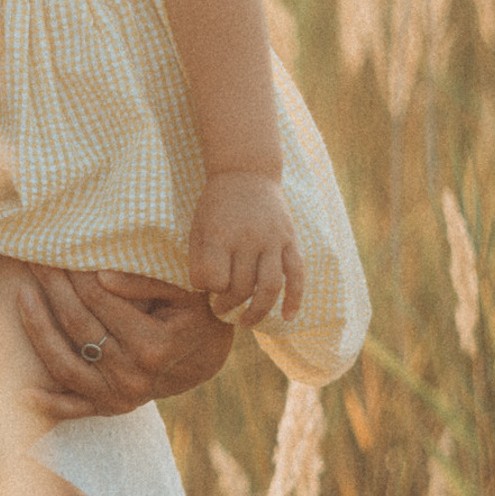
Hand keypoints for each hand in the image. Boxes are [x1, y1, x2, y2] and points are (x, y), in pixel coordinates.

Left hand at [17, 269, 234, 420]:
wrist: (206, 356)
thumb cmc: (195, 313)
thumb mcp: (185, 291)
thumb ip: (147, 281)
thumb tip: (102, 276)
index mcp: (154, 345)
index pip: (100, 301)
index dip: (76, 272)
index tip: (58, 249)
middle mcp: (135, 376)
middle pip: (78, 326)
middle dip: (53, 288)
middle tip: (34, 258)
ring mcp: (120, 396)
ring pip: (64, 365)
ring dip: (38, 329)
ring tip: (22, 295)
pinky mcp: (110, 408)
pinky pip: (72, 408)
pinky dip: (48, 403)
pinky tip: (22, 391)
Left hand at [188, 172, 303, 325]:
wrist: (246, 172)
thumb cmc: (215, 205)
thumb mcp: (197, 228)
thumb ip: (200, 259)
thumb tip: (208, 292)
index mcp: (220, 235)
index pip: (214, 280)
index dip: (208, 289)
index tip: (205, 287)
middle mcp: (248, 239)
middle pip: (241, 287)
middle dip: (228, 304)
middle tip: (219, 309)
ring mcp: (273, 240)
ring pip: (269, 287)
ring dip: (258, 311)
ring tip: (246, 323)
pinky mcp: (290, 240)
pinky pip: (297, 274)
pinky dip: (295, 299)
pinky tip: (288, 317)